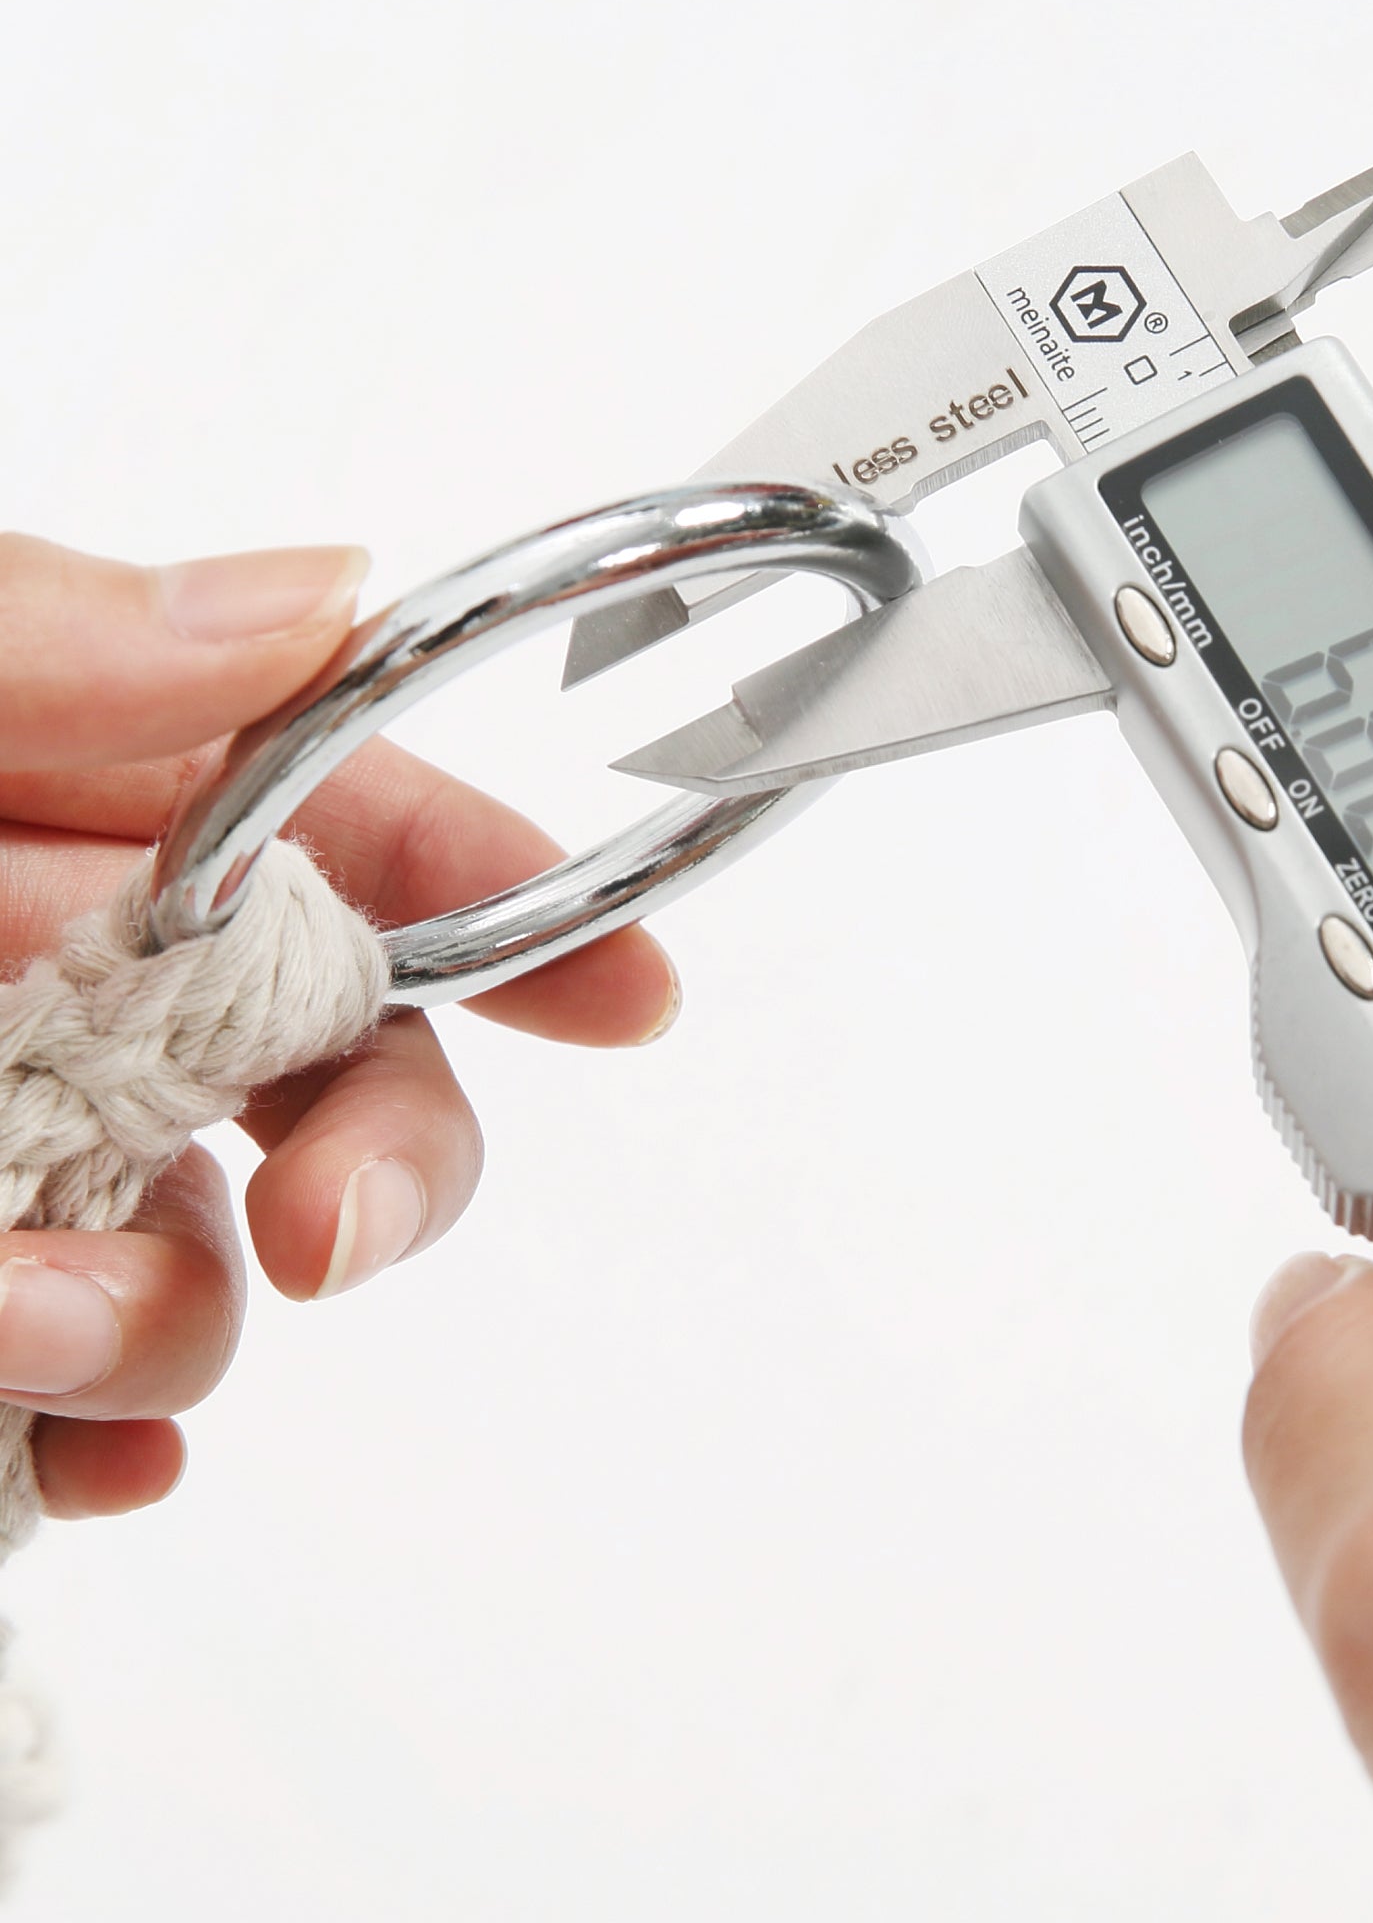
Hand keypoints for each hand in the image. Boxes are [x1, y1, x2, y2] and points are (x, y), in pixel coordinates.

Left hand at [0, 535, 677, 1522]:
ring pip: (207, 1259)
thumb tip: (310, 595)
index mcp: (54, 802)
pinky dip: (100, 1443)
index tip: (629, 997)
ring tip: (29, 1328)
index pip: (340, 831)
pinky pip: (73, 1403)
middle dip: (386, 1154)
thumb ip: (42, 640)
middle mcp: (49, 980)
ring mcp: (9, 1150)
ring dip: (180, 1320)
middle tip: (340, 1231)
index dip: (505, 901)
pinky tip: (65, 1459)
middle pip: (326, 1067)